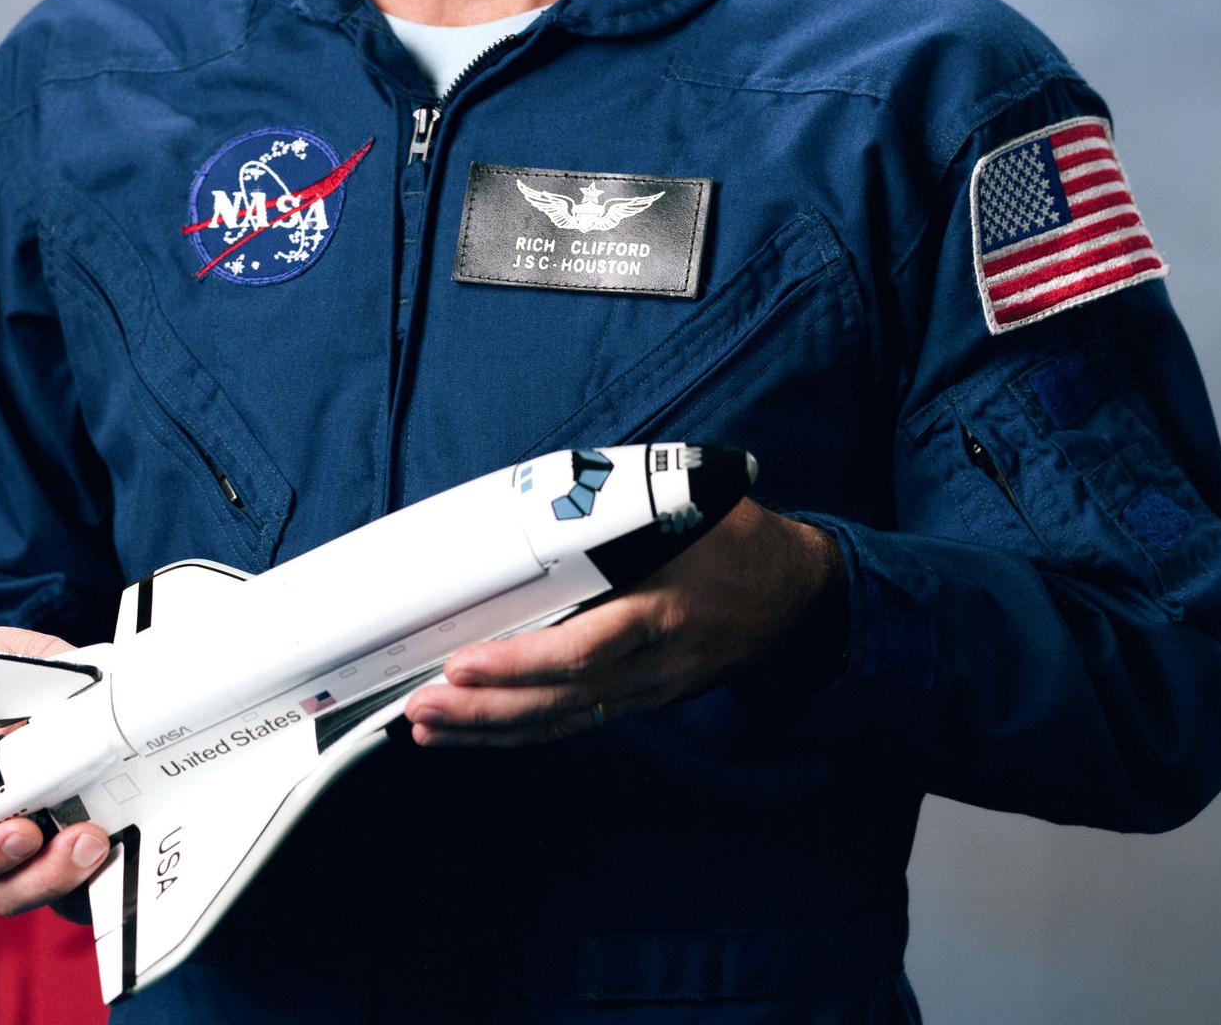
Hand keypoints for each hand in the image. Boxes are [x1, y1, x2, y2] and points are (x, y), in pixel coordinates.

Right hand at [0, 626, 112, 915]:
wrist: (69, 708)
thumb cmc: (28, 693)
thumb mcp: (17, 664)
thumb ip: (13, 657)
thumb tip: (7, 655)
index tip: (24, 833)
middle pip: (2, 886)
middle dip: (41, 875)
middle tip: (83, 839)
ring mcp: (41, 854)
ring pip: (45, 893)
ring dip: (73, 877)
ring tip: (102, 841)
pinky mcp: (79, 860)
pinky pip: (86, 887)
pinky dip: (104, 877)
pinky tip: (126, 848)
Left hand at [404, 500, 843, 747]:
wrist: (799, 594)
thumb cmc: (738, 538)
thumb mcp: (693, 503)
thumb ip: (626, 501)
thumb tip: (553, 490)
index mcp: (663, 609)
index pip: (585, 649)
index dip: (523, 664)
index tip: (465, 661)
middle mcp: (654, 662)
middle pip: (560, 700)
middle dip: (485, 709)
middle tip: (421, 706)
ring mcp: (649, 690)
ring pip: (562, 721)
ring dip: (491, 729)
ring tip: (428, 727)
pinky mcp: (644, 700)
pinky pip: (576, 723)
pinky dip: (523, 730)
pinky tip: (478, 730)